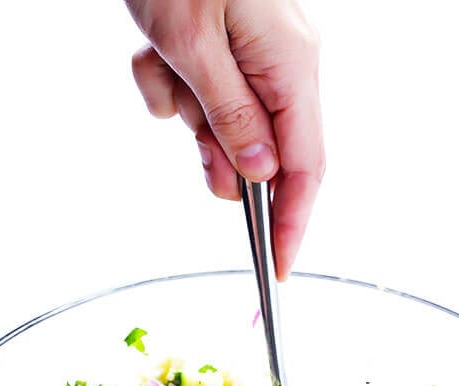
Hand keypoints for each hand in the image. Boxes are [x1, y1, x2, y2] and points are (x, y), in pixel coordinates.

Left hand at [125, 0, 323, 279]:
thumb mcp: (194, 44)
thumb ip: (230, 116)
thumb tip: (256, 175)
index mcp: (291, 66)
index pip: (304, 170)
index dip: (291, 225)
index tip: (276, 268)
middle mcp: (282, 66)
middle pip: (261, 152)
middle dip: (215, 153)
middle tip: (191, 134)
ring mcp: (253, 59)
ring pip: (220, 127)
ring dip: (181, 108)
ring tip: (161, 61)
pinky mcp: (223, 54)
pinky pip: (196, 97)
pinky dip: (167, 85)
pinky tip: (153, 52)